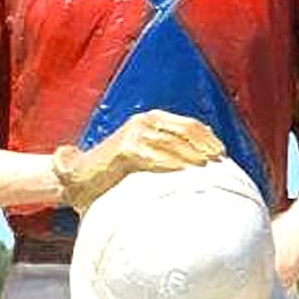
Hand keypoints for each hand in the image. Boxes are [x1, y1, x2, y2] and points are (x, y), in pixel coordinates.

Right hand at [52, 110, 223, 210]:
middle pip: (185, 130)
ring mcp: (133, 134)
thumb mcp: (141, 155)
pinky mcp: (126, 150)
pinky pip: (157, 156)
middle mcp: (142, 122)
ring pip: (174, 143)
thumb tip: (200, 159)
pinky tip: (186, 173)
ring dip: (193, 155)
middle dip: (205, 145)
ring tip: (208, 168)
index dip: (207, 138)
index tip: (222, 154)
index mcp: (148, 120)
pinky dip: (173, 164)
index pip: (188, 124)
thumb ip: (164, 152)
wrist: (76, 178)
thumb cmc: (111, 173)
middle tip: (219, 162)